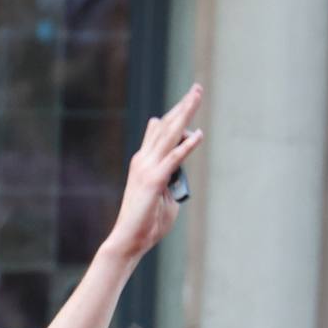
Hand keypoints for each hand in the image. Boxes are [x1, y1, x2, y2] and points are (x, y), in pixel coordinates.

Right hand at [101, 83, 205, 260]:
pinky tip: (198, 135)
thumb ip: (174, 180)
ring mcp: (148, 168)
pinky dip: (187, 146)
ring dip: (185, 114)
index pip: (159, 132)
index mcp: (144, 162)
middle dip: (183, 106)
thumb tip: (181, 172)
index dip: (174, 115)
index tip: (187, 100)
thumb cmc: (147, 223)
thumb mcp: (165, 197)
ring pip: (170, 135)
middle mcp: (144, 159)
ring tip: (197, 96)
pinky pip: (174, 158)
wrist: (128, 239)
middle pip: (167, 126)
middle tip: (196, 88)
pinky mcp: (154, 180)